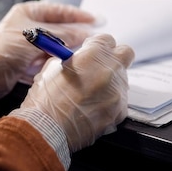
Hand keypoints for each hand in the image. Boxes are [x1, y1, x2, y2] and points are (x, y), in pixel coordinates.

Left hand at [0, 0, 95, 98]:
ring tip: (83, 52)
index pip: (59, 10)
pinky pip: (49, 60)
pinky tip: (67, 64)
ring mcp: (29, 45)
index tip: (95, 20)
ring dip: (67, 50)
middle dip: (75, 35)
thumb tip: (85, 32)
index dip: (78, 15)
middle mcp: (29, 27)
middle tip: (93, 38)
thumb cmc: (4, 49)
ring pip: (56, 46)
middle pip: (59, 29)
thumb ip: (64, 34)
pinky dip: (57, 62)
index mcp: (28, 13)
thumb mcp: (38, 37)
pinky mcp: (28, 62)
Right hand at [21, 34, 133, 152]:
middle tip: (100, 66)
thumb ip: (71, 60)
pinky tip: (92, 109)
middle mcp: (110, 70)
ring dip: (110, 82)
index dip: (98, 45)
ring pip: (122, 79)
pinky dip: (109, 103)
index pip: (107, 39)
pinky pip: (119, 101)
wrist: (47, 131)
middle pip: (125, 53)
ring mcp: (118, 91)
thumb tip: (77, 60)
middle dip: (115, 57)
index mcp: (93, 54)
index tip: (91, 51)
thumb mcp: (52, 69)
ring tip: (90, 94)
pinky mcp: (120, 111)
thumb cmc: (46, 100)